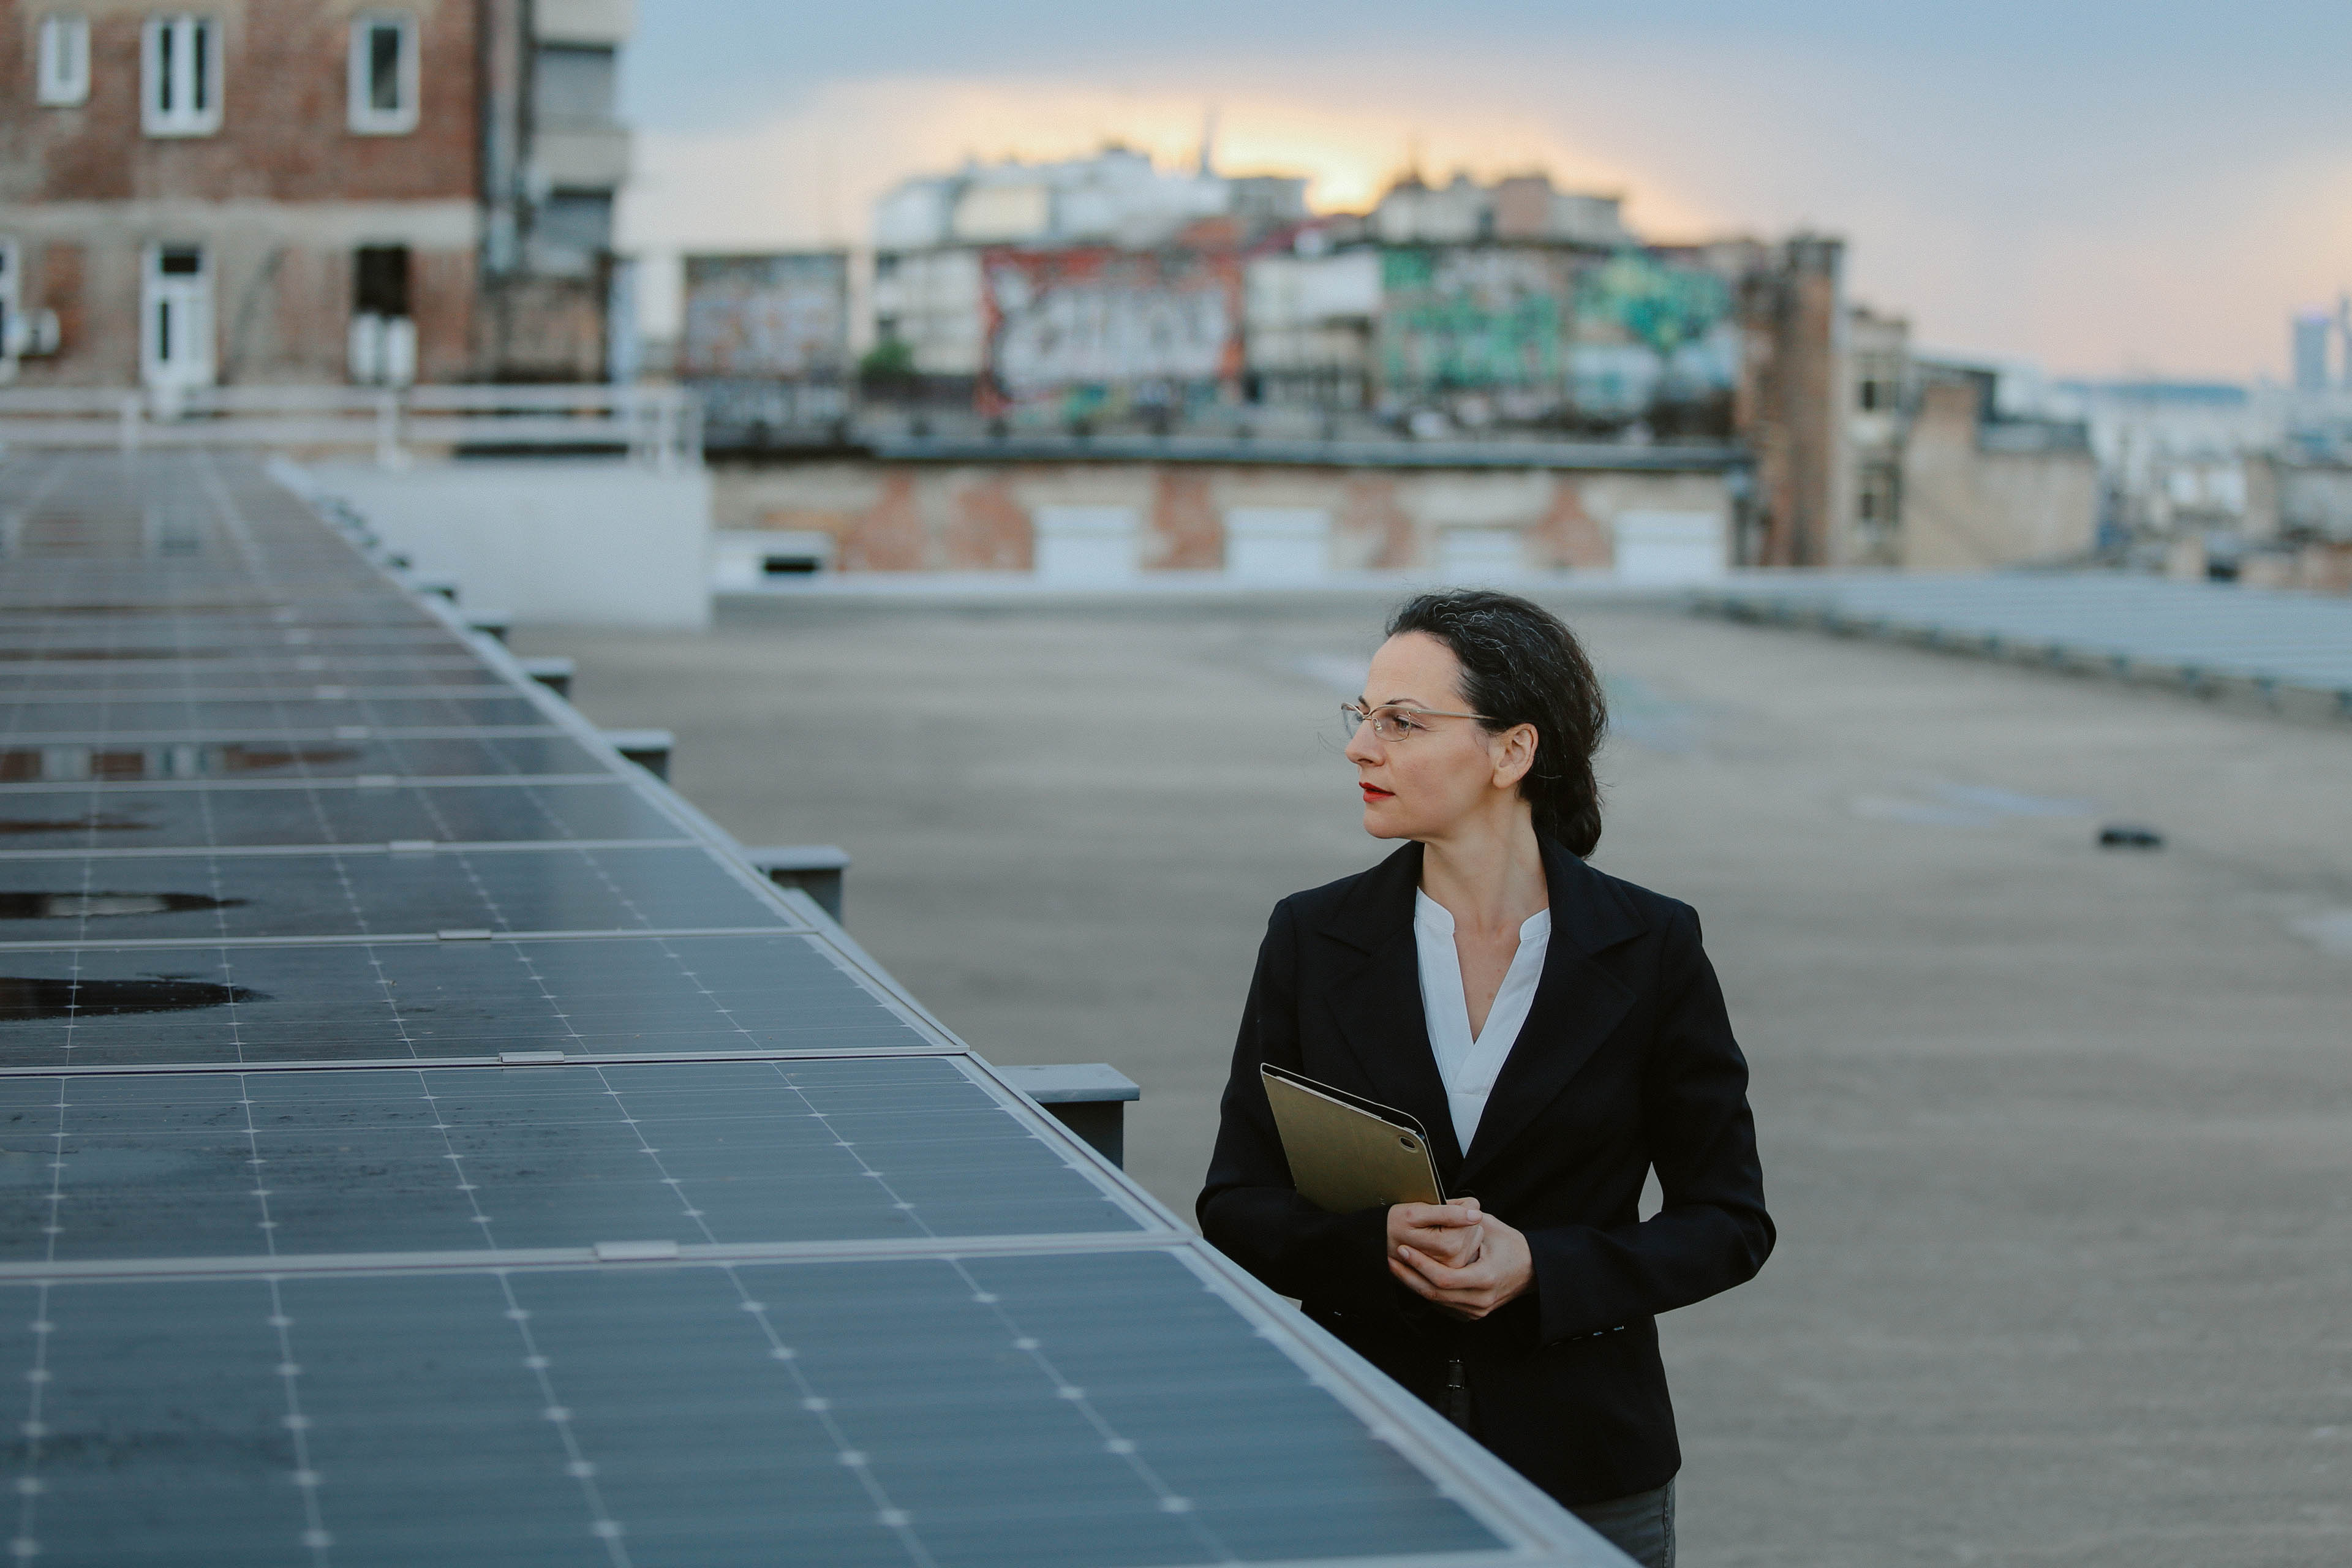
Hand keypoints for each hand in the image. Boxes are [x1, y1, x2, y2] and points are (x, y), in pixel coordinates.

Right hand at [1387, 1200, 1483, 1271]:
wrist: (1380, 1246)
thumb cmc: (1395, 1225)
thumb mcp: (1416, 1213)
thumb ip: (1448, 1213)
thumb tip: (1477, 1214)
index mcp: (1451, 1245)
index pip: (1473, 1211)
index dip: (1458, 1204)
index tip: (1440, 1208)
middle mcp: (1456, 1261)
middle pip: (1475, 1225)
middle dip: (1460, 1218)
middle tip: (1435, 1221)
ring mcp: (1457, 1267)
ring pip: (1474, 1235)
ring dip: (1459, 1229)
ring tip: (1436, 1232)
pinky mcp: (1456, 1269)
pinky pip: (1470, 1245)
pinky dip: (1459, 1238)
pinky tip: (1441, 1241)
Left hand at [1389, 1199, 1534, 1320]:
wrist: (1532, 1269)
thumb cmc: (1511, 1245)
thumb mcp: (1489, 1226)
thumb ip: (1463, 1219)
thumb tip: (1437, 1208)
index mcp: (1485, 1278)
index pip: (1443, 1278)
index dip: (1419, 1265)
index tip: (1403, 1250)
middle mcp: (1481, 1300)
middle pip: (1434, 1294)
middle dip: (1409, 1276)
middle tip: (1393, 1258)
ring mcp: (1477, 1310)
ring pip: (1437, 1302)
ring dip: (1415, 1284)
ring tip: (1398, 1267)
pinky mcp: (1473, 1314)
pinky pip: (1444, 1306)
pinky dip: (1428, 1292)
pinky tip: (1414, 1277)